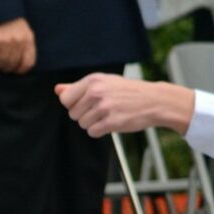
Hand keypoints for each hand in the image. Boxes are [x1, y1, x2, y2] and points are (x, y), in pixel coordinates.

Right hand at [0, 17, 36, 74]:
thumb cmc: (11, 22)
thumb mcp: (24, 32)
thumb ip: (25, 45)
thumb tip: (20, 63)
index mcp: (28, 39)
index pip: (28, 62)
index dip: (22, 70)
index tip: (16, 71)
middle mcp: (18, 41)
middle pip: (13, 63)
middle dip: (7, 68)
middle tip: (3, 68)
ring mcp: (5, 41)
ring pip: (2, 62)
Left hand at [57, 74, 195, 137]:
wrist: (156, 100)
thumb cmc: (127, 91)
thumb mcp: (103, 82)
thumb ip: (78, 87)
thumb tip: (57, 90)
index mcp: (93, 81)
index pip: (65, 99)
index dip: (73, 105)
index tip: (86, 104)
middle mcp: (97, 92)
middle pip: (73, 114)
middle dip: (84, 115)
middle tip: (101, 110)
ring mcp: (105, 107)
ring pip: (82, 124)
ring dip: (93, 124)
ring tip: (108, 115)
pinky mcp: (113, 121)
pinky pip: (92, 132)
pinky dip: (99, 131)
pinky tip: (111, 123)